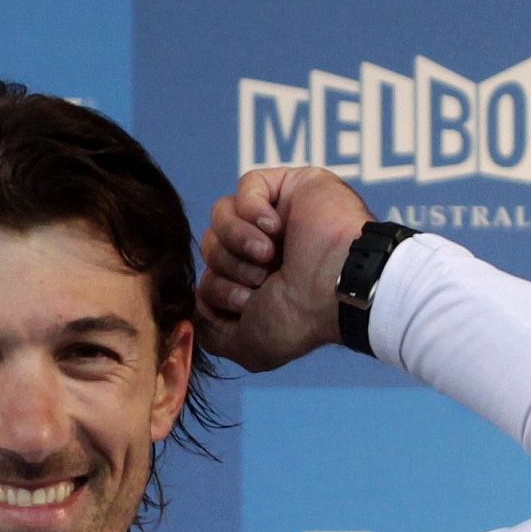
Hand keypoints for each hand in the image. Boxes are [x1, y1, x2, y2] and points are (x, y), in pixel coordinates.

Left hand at [196, 167, 373, 370]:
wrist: (337, 289)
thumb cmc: (299, 320)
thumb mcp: (248, 345)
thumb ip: (211, 332)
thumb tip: (193, 304)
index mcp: (253, 285)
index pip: (206, 276)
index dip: (216, 291)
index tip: (248, 305)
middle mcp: (262, 251)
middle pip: (209, 246)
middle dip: (228, 268)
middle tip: (261, 280)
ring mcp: (275, 216)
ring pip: (220, 215)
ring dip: (238, 242)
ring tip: (269, 256)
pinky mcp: (289, 185)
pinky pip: (246, 186)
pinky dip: (252, 211)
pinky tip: (275, 228)